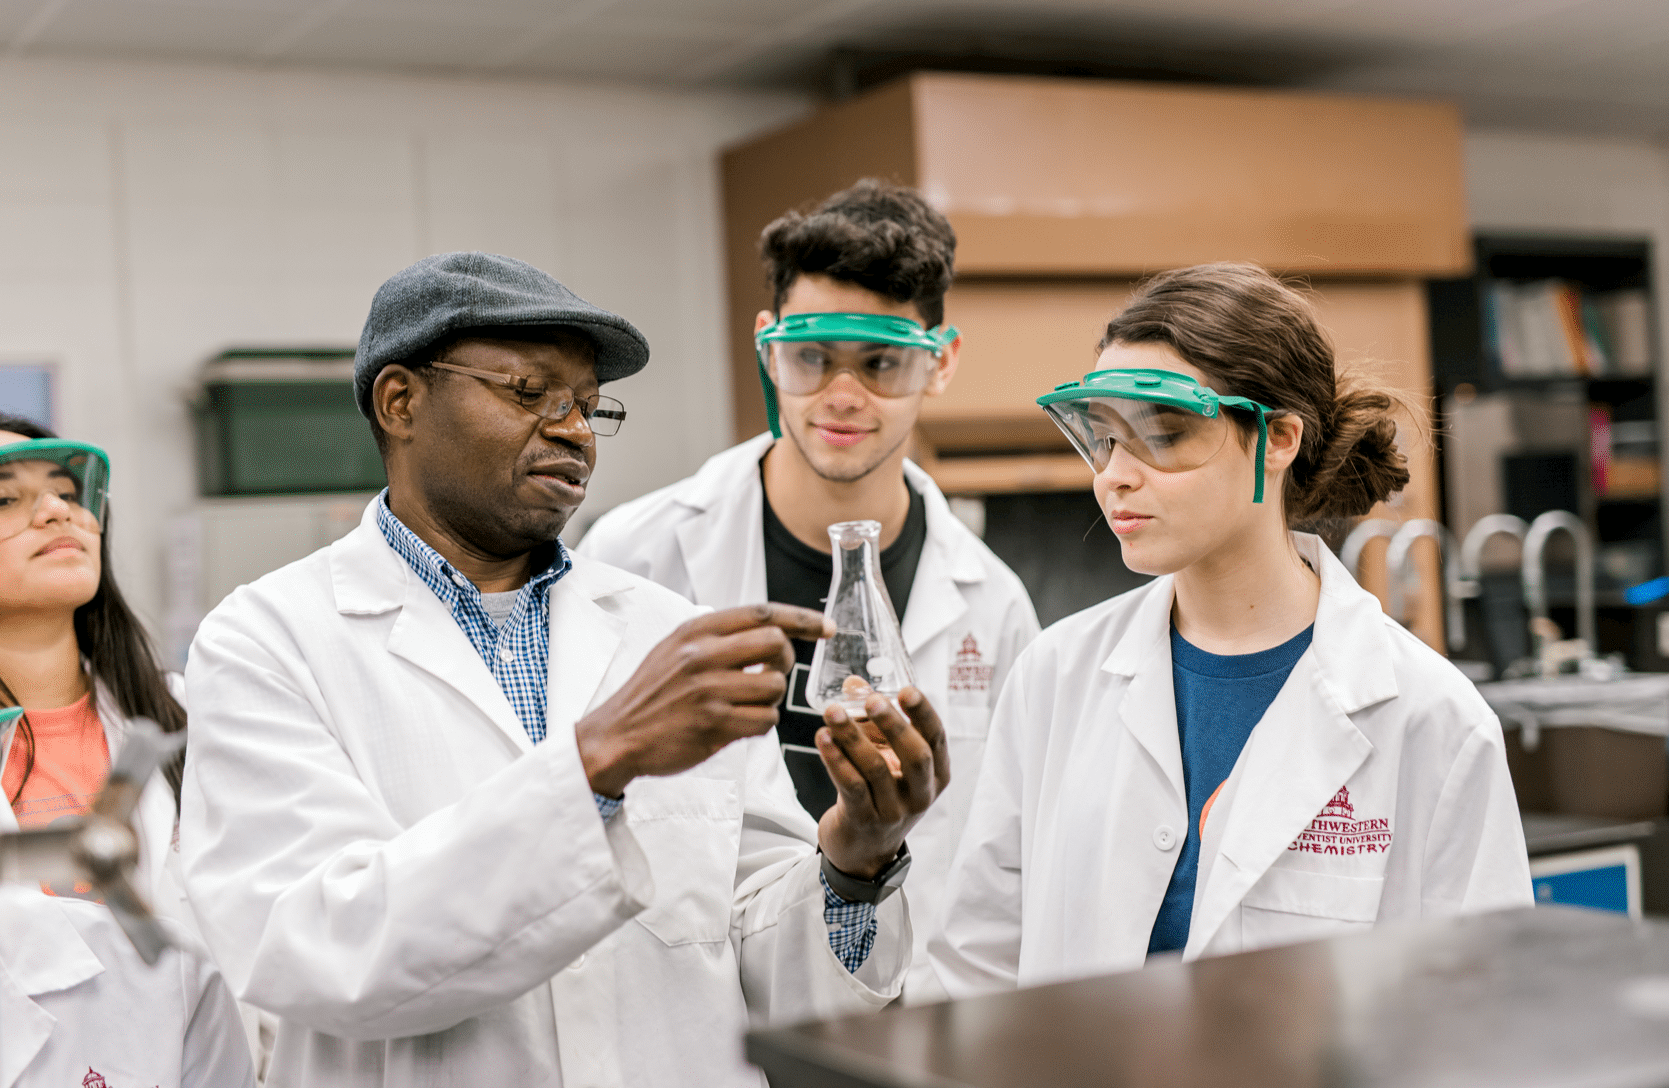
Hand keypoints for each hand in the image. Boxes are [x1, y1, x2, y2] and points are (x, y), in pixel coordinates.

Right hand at [576, 603, 831, 796]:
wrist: (616, 735)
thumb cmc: (652, 694)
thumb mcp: (675, 648)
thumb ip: (717, 636)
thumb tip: (772, 629)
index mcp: (696, 630)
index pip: (762, 612)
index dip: (801, 619)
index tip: (826, 628)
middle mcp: (702, 653)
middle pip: (776, 643)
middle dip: (785, 662)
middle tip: (771, 675)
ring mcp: (707, 688)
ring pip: (774, 686)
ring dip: (770, 700)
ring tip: (747, 705)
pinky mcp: (712, 723)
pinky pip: (764, 720)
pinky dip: (760, 725)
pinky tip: (739, 726)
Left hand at [815, 686, 948, 878]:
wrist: (863, 848)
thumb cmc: (878, 792)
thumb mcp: (886, 757)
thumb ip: (871, 720)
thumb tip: (853, 683)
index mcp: (936, 774)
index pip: (936, 739)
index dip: (923, 713)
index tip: (906, 690)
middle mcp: (921, 794)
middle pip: (915, 756)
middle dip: (894, 725)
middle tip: (872, 700)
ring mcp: (894, 811)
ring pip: (876, 770)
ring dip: (852, 737)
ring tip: (832, 712)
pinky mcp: (864, 821)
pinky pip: (851, 786)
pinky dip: (836, 760)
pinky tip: (823, 738)